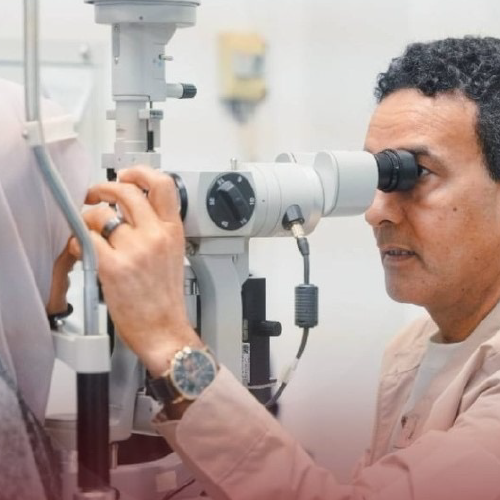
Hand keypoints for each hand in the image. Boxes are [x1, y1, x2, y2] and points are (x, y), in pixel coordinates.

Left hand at [69, 166, 202, 376]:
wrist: (164, 329)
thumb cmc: (165, 298)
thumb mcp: (173, 255)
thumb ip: (157, 229)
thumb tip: (131, 211)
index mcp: (172, 231)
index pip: (162, 185)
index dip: (140, 172)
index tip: (127, 174)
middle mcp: (156, 236)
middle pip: (126, 192)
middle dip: (103, 188)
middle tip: (95, 194)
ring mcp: (135, 250)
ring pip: (101, 215)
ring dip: (88, 219)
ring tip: (88, 230)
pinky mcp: (114, 267)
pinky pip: (85, 239)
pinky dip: (77, 241)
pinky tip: (81, 249)